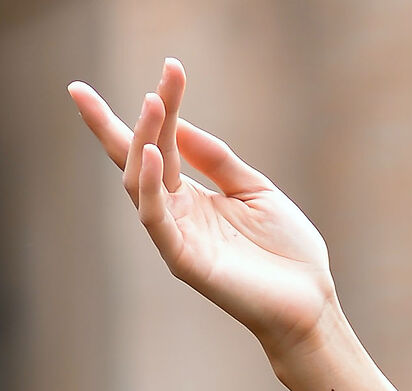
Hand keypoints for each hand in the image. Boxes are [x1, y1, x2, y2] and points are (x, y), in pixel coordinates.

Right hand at [68, 60, 336, 366]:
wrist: (312, 304)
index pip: (159, 145)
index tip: (167, 66)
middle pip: (135, 158)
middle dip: (117, 122)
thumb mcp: (256, 191)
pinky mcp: (184, 260)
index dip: (153, 109)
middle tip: (100, 88)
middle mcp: (177, 213)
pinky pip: (155, 218)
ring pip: (139, 182)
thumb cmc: (289, 254)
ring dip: (141, 140)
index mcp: (193, 197)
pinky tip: (151, 153)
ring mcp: (178, 237)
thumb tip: (179, 125)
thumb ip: (219, 160)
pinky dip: (148, 184)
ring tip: (150, 103)